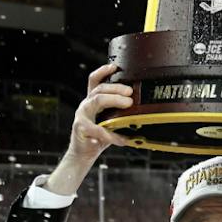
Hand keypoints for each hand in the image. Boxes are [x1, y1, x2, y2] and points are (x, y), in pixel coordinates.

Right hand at [45, 63, 129, 195]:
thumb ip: (119, 114)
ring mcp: (82, 116)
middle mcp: (86, 105)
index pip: (95, 81)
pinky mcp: (81, 129)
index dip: (103, 71)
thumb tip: (140, 109)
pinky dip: (111, 135)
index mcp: (92, 101)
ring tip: (128, 104)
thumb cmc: (98, 137)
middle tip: (131, 93)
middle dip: (116, 88)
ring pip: (97, 100)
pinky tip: (121, 140)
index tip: (115, 67)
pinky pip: (97, 129)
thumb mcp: (110, 122)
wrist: (82, 155)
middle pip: (100, 89)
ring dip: (114, 100)